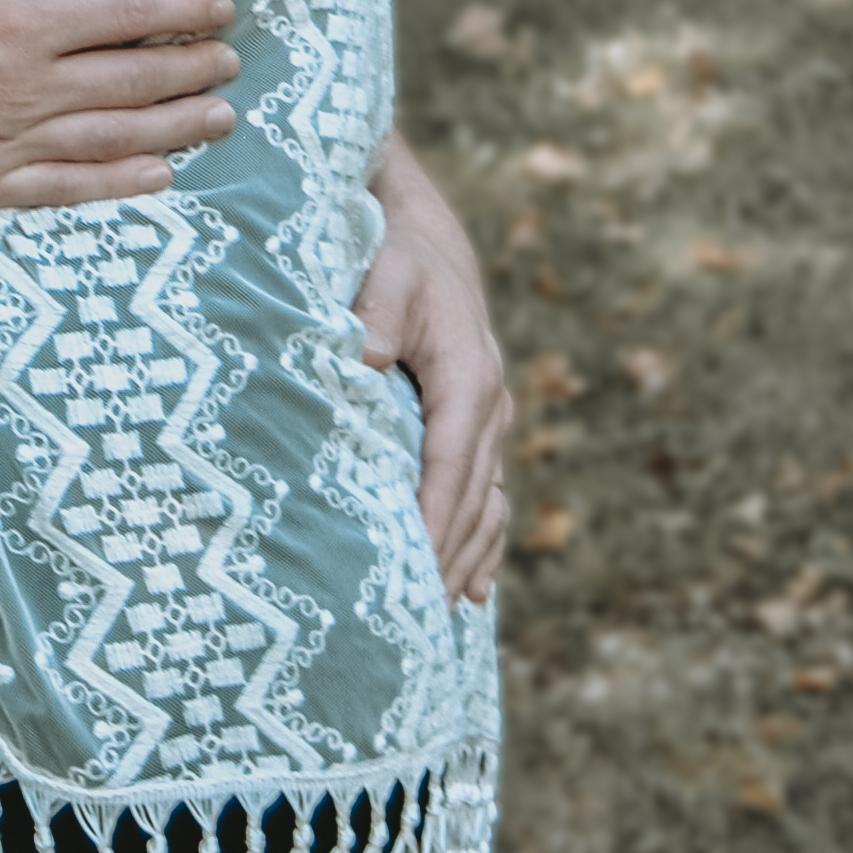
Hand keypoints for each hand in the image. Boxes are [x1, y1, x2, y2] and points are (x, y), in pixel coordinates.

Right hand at [0, 0, 242, 210]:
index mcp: (16, 25)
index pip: (124, 17)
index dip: (181, 11)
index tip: (221, 5)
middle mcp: (21, 94)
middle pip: (131, 83)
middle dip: (189, 70)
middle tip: (231, 61)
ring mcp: (0, 148)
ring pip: (110, 141)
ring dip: (173, 129)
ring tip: (219, 119)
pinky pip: (60, 191)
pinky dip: (115, 185)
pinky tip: (156, 178)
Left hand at [359, 132, 512, 602]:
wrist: (425, 238)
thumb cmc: (395, 255)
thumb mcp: (385, 272)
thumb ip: (373, 312)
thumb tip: (363, 357)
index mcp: (469, 377)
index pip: (452, 463)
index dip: (436, 518)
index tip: (417, 567)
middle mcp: (489, 404)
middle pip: (474, 495)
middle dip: (450, 553)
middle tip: (418, 614)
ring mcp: (489, 419)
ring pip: (487, 502)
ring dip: (469, 556)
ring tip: (441, 612)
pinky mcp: (479, 426)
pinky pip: (487, 493)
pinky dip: (483, 541)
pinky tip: (473, 589)